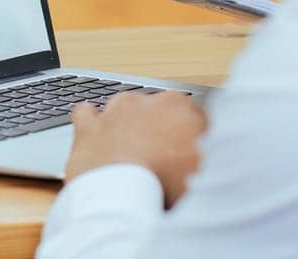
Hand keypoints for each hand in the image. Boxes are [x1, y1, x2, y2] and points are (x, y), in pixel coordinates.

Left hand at [65, 91, 207, 207]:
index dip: (194, 138)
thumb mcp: (208, 169)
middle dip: (162, 132)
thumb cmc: (167, 183)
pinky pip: (87, 115)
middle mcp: (144, 101)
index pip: (194, 116)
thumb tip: (210, 152)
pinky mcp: (88, 127)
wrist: (123, 195)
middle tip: (166, 163)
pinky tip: (98, 136)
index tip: (193, 155)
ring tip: (135, 156)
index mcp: (179, 106)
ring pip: (124, 111)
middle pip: (158, 114)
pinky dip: (92, 123)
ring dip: (130, 128)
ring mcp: (113, 112)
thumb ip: (210, 153)